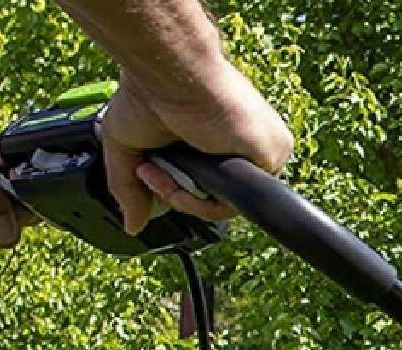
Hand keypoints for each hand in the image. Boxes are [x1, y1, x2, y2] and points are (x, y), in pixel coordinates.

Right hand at [100, 59, 291, 234]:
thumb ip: (129, 189)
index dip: (173, 191)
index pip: (204, 189)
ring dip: (182, 197)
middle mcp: (241, 149)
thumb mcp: (129, 147)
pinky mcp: (273, 155)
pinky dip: (203, 200)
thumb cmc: (148, 95)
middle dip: (174, 195)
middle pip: (212, 201)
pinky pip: (235, 201)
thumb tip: (132, 224)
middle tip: (150, 172)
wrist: (169, 72)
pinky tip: (182, 176)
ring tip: (158, 171)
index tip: (147, 173)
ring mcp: (259, 153)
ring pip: (223, 205)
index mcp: (217, 143)